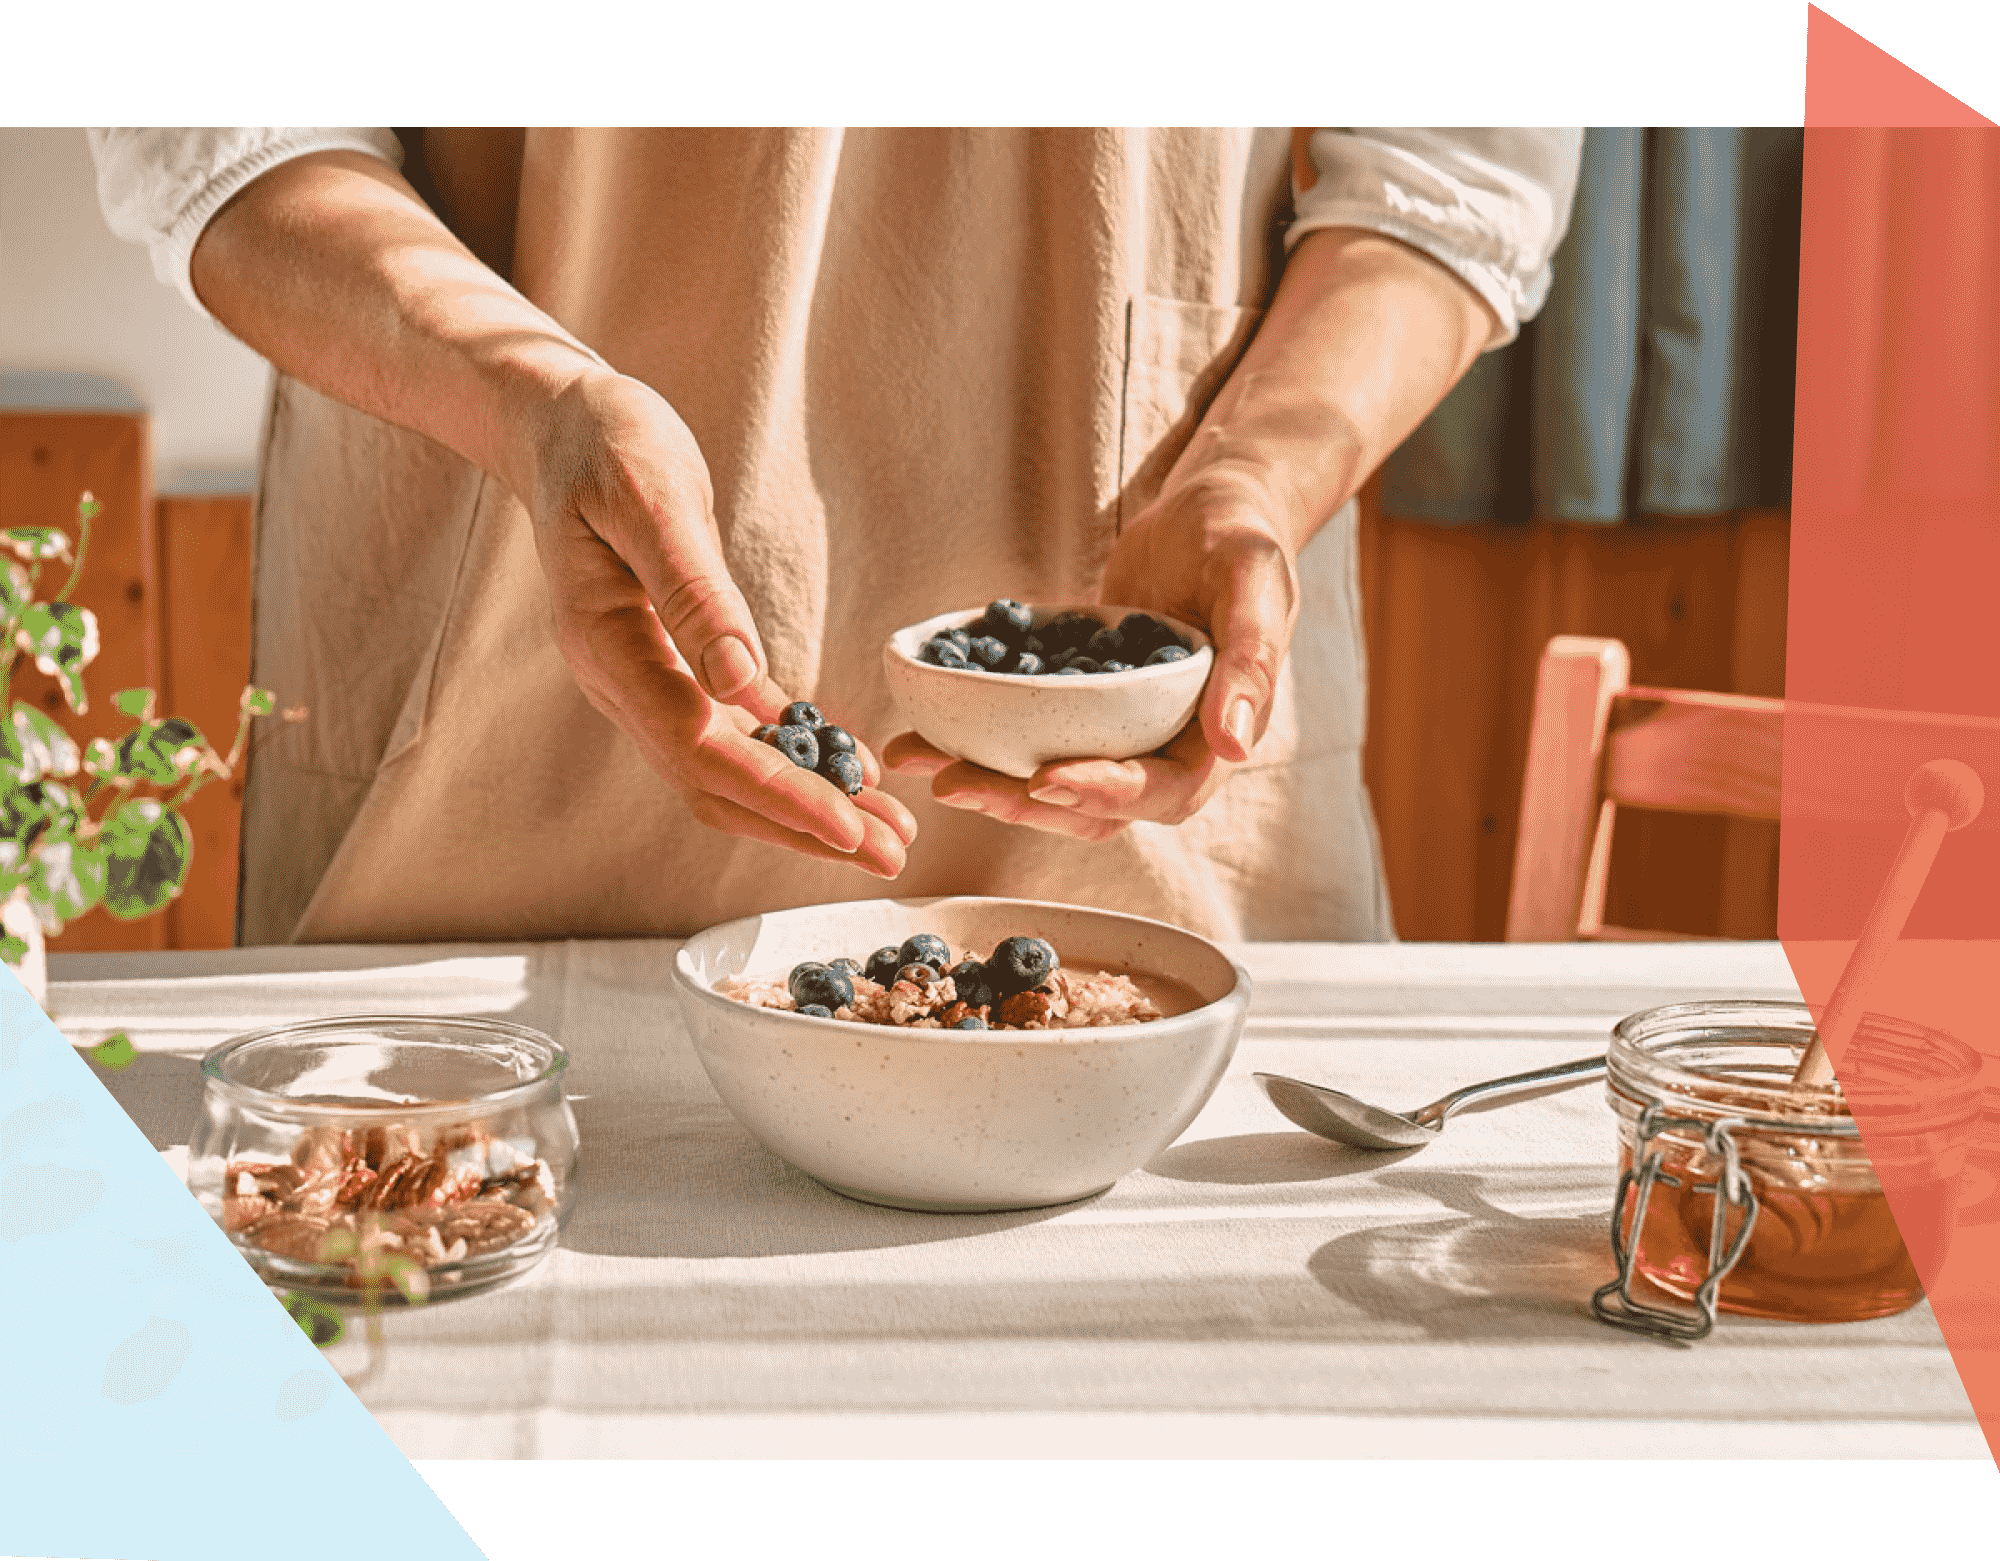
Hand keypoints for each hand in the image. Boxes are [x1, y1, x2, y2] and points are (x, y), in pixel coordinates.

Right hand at [522, 369, 915, 873]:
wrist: (562, 423)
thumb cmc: (605, 442)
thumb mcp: (650, 497)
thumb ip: (691, 592)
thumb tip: (739, 683)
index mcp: (607, 646)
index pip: (698, 749)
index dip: (777, 795)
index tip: (849, 827)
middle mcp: (621, 682)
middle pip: (715, 784)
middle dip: (804, 826)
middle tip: (893, 855)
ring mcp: (644, 681)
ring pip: (726, 773)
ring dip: (804, 808)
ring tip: (886, 832)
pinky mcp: (674, 666)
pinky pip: (735, 732)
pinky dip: (792, 758)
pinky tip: (851, 771)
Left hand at [884, 472, 1298, 839]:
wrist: (1208, 509)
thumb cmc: (1241, 536)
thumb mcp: (1254, 582)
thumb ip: (1250, 659)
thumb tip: (1235, 743)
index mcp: (1213, 737)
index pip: (1160, 790)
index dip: (1103, 794)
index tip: (1044, 780)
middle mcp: (1164, 749)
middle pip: (1092, 806)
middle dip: (1021, 802)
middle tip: (954, 783)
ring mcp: (1118, 733)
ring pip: (1050, 781)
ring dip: (988, 781)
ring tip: (919, 760)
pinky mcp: (1079, 707)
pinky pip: (1028, 735)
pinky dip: (977, 737)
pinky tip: (921, 727)